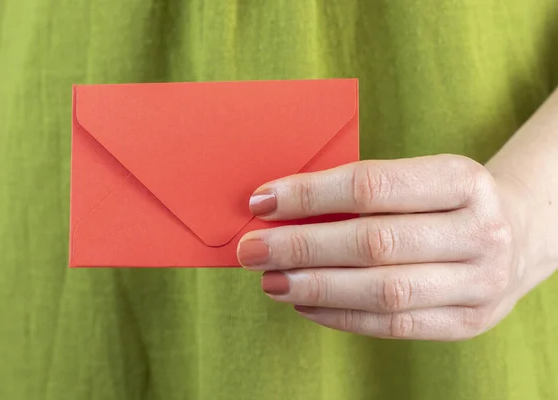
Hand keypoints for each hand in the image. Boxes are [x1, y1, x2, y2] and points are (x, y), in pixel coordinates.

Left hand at [237, 154, 527, 340]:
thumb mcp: (421, 180)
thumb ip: (364, 193)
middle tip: (252, 249)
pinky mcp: (468, 322)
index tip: (262, 201)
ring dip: (315, 287)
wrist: (517, 235)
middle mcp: (480, 231)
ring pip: (382, 291)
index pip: (372, 186)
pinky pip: (394, 325)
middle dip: (301, 247)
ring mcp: (480, 282)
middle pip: (373, 242)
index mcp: (463, 179)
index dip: (311, 195)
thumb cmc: (446, 202)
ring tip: (271, 281)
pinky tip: (304, 304)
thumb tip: (282, 210)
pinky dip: (341, 316)